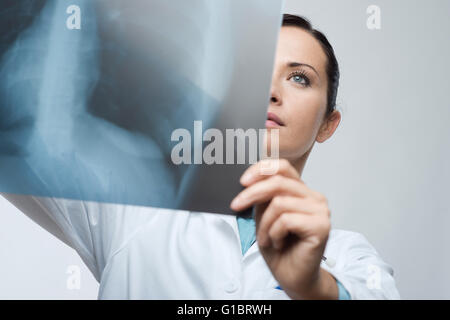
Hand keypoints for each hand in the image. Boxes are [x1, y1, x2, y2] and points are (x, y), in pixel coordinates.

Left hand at [230, 159, 337, 298]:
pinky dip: (274, 234)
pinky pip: (286, 220)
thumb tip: (247, 180)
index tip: (242, 181)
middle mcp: (315, 198)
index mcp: (303, 192)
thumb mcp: (264, 216)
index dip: (261, 169)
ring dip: (265, 224)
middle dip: (252, 194)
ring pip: (279, 203)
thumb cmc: (279, 248)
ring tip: (266, 239)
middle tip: (236, 205)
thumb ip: (262, 197)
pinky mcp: (321, 226)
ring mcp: (320, 211)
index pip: (283, 167)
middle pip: (278, 182)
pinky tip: (278, 243)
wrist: (292, 277)